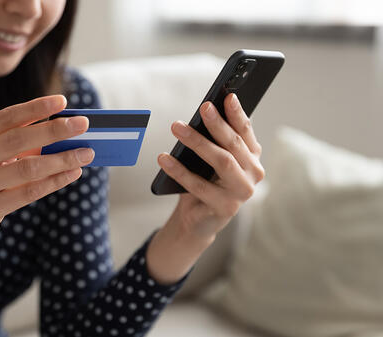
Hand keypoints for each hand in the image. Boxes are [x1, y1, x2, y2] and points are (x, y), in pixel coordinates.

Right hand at [0, 95, 94, 290]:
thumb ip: (14, 138)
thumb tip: (60, 125)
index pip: (5, 118)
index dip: (34, 108)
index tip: (62, 101)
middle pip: (16, 140)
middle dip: (53, 130)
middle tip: (82, 124)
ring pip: (27, 169)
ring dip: (61, 159)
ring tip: (86, 152)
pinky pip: (29, 192)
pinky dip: (55, 181)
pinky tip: (73, 172)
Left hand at [147, 93, 264, 283]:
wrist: (199, 219)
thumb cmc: (206, 181)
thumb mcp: (211, 159)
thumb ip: (214, 140)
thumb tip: (205, 111)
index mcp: (252, 157)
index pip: (246, 131)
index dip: (237, 113)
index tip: (227, 96)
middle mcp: (254, 174)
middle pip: (233, 144)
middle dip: (217, 124)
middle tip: (202, 107)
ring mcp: (242, 192)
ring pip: (221, 161)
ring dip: (197, 142)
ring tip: (176, 127)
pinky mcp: (226, 208)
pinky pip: (199, 185)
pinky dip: (178, 170)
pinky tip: (163, 158)